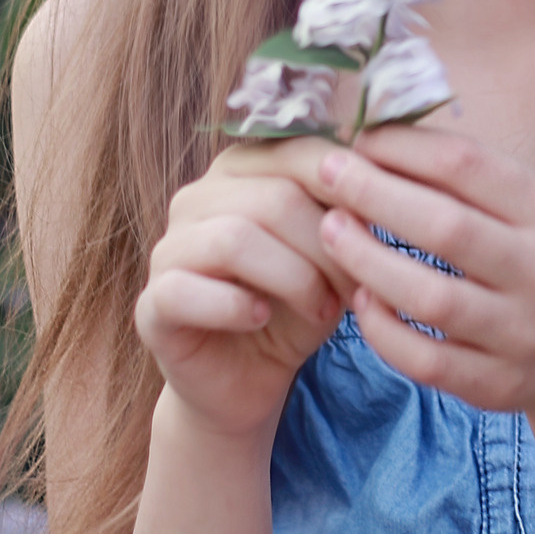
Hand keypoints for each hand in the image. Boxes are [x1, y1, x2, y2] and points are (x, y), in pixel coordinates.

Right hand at [134, 136, 356, 439]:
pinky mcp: (151, 303)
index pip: (299, 151)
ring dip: (294, 279)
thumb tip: (379, 187)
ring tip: (321, 311)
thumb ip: (348, 215)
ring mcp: (168, 248)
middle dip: (327, 248)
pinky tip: (260, 321)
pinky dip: (235, 307)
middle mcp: (198, 197)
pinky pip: (186, 290)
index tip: (383, 230)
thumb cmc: (297, 308)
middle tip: (356, 289)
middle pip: (274, 198)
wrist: (250, 382)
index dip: (349, 189)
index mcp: (244, 170)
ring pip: (234, 239)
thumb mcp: (335, 257)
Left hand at [290, 125, 534, 413]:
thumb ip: (473, 180)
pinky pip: (425, 360)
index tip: (360, 138)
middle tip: (329, 173)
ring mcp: (523, 334)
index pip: (467, 166)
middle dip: (375, 194)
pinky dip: (383, 330)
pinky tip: (361, 300)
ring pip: (430, 299)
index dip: (403, 148)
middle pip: (445, 228)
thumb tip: (383, 137)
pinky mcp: (498, 385)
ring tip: (331, 231)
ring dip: (368, 261)